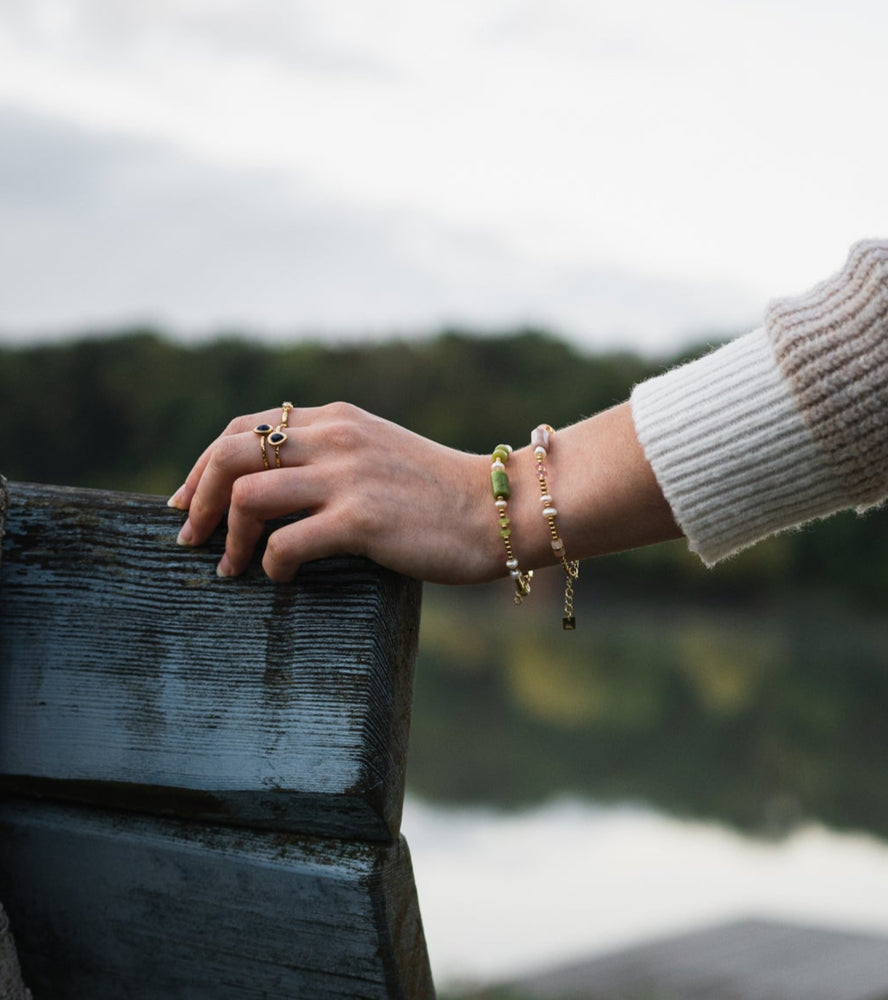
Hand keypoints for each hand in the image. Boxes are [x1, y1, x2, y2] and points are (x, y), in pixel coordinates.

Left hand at [169, 402, 502, 583]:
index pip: (244, 427)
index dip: (204, 464)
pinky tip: (280, 576)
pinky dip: (270, 564)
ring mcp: (348, 476)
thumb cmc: (440, 493)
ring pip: (248, 494)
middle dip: (199, 497)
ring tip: (233, 567)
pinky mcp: (363, 518)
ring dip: (229, 536)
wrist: (498, 508)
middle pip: (230, 453)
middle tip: (192, 535)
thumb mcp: (379, 454)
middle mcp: (335, 437)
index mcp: (336, 419)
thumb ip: (331, 457)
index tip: (189, 500)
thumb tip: (273, 490)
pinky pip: (286, 542)